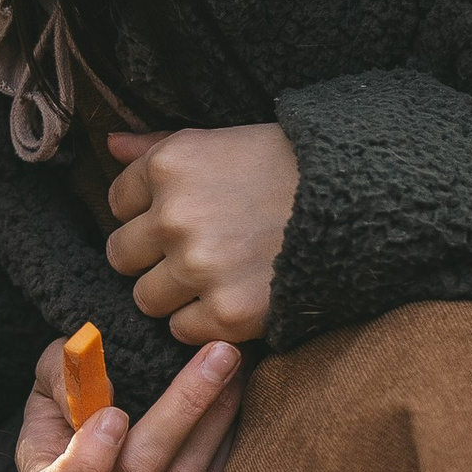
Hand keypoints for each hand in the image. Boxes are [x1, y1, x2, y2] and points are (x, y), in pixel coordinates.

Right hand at [17, 337, 241, 471]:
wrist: (90, 429)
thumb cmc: (67, 397)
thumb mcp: (51, 374)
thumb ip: (66, 376)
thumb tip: (105, 390)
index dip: (86, 461)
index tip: (113, 415)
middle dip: (185, 407)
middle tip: (220, 354)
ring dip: (218, 416)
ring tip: (236, 364)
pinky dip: (227, 441)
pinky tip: (237, 397)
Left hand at [102, 123, 298, 345]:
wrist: (359, 201)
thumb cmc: (286, 167)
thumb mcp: (220, 141)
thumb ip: (158, 147)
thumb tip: (111, 143)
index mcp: (168, 166)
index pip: (118, 203)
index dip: (147, 213)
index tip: (182, 215)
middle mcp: (174, 215)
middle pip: (121, 256)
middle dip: (151, 257)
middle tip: (194, 251)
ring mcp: (199, 267)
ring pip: (147, 299)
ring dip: (175, 293)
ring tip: (216, 275)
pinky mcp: (227, 311)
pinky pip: (182, 330)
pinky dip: (204, 321)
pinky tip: (234, 296)